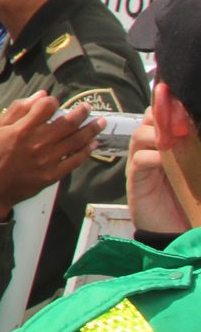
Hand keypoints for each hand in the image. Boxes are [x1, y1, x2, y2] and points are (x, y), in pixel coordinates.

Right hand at [0, 92, 100, 222]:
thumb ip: (18, 109)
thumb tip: (41, 95)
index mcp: (23, 129)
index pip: (46, 107)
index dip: (52, 101)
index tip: (53, 102)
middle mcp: (39, 142)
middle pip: (68, 123)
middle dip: (81, 112)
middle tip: (88, 107)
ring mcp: (48, 159)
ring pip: (76, 141)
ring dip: (91, 130)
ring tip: (100, 122)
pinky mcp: (54, 174)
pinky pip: (75, 160)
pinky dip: (86, 151)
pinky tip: (93, 144)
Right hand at [127, 108, 187, 233]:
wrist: (174, 231)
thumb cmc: (188, 199)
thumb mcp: (194, 170)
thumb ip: (194, 152)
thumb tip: (199, 133)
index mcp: (166, 144)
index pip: (162, 116)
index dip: (168, 106)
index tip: (179, 99)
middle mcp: (151, 149)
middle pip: (148, 120)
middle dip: (161, 114)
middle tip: (178, 120)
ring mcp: (140, 163)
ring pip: (140, 135)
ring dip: (157, 133)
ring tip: (174, 139)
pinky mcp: (136, 179)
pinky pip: (139, 159)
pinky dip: (153, 156)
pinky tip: (166, 159)